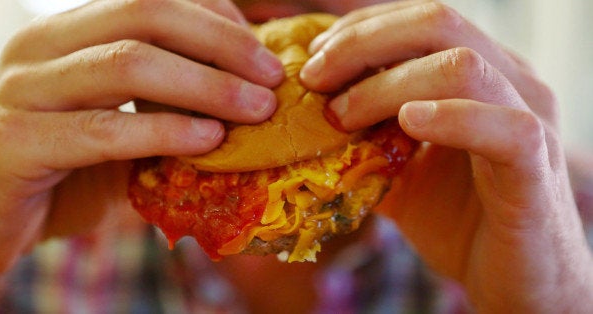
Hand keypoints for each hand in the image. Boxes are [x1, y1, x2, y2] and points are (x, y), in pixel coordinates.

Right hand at [0, 0, 283, 280]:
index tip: (263, 56)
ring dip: (205, 85)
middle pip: (145, 13)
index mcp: (70, 32)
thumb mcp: (127, 127)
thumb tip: (250, 100)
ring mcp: (22, 89)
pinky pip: (102, 129)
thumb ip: (172, 107)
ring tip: (256, 110)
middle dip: (222, 44)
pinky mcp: (14, 141)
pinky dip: (163, 132)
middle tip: (273, 79)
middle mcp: (42, 45)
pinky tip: (208, 141)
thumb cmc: (66, 170)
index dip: (216, 18)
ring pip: (127, 63)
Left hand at [300, 0, 592, 311]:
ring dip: (386, 86)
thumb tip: (304, 125)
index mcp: (480, 72)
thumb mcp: (397, 174)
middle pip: (437, 22)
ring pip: (462, 67)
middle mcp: (510, 80)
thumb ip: (363, 143)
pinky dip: (449, 118)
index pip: (420, 19)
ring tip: (341, 116)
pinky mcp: (538, 164)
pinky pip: (504, 126)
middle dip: (362, 44)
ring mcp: (529, 116)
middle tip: (313, 78)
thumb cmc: (457, 221)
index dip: (361, 28)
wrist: (512, 279)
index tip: (314, 58)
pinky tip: (407, 124)